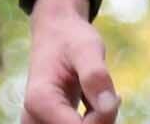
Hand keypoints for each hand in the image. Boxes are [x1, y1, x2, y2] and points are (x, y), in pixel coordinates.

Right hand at [22, 0, 119, 123]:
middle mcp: (33, 120)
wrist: (55, 34)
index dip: (104, 117)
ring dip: (97, 120)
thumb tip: (110, 106)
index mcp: (41, 102)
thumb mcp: (87, 49)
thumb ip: (96, 76)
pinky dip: (93, 121)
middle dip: (101, 119)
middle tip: (110, 94)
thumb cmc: (71, 38)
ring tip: (100, 94)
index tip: (116, 97)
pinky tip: (96, 102)